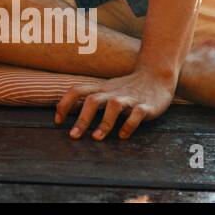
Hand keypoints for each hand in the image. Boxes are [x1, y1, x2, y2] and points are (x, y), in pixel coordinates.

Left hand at [54, 70, 175, 139]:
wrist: (157, 76)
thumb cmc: (127, 87)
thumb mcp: (106, 90)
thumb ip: (91, 98)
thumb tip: (68, 112)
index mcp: (101, 89)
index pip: (77, 91)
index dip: (64, 104)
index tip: (57, 121)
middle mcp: (113, 93)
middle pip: (93, 100)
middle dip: (82, 118)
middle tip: (73, 136)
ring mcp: (130, 98)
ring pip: (114, 106)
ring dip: (104, 122)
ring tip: (96, 138)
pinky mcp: (146, 106)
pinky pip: (137, 114)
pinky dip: (129, 124)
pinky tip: (122, 135)